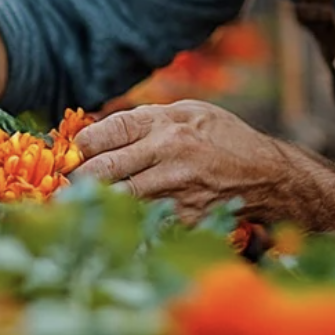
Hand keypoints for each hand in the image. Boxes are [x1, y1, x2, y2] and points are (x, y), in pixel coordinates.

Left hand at [70, 100, 292, 222]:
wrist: (268, 175)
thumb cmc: (224, 138)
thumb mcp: (190, 112)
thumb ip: (147, 119)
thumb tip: (99, 131)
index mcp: (166, 123)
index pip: (107, 131)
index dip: (81, 144)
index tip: (72, 152)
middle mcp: (168, 154)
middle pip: (104, 169)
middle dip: (77, 177)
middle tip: (65, 182)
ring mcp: (176, 189)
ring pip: (118, 199)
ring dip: (94, 202)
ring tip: (79, 203)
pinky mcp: (184, 217)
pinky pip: (144, 220)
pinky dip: (127, 222)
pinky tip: (114, 222)